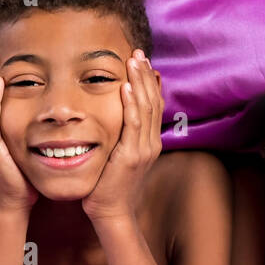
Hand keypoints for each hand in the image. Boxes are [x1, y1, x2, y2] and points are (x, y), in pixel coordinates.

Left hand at [83, 49, 162, 223]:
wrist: (111, 211)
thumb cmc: (109, 186)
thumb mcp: (119, 157)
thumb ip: (122, 138)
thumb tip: (115, 119)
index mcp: (149, 141)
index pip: (154, 104)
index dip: (150, 81)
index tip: (143, 62)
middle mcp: (151, 142)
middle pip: (154, 100)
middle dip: (146, 75)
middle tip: (139, 53)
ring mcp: (144, 148)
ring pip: (146, 108)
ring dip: (139, 82)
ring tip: (133, 61)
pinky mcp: (132, 155)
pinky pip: (133, 124)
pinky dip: (131, 104)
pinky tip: (126, 87)